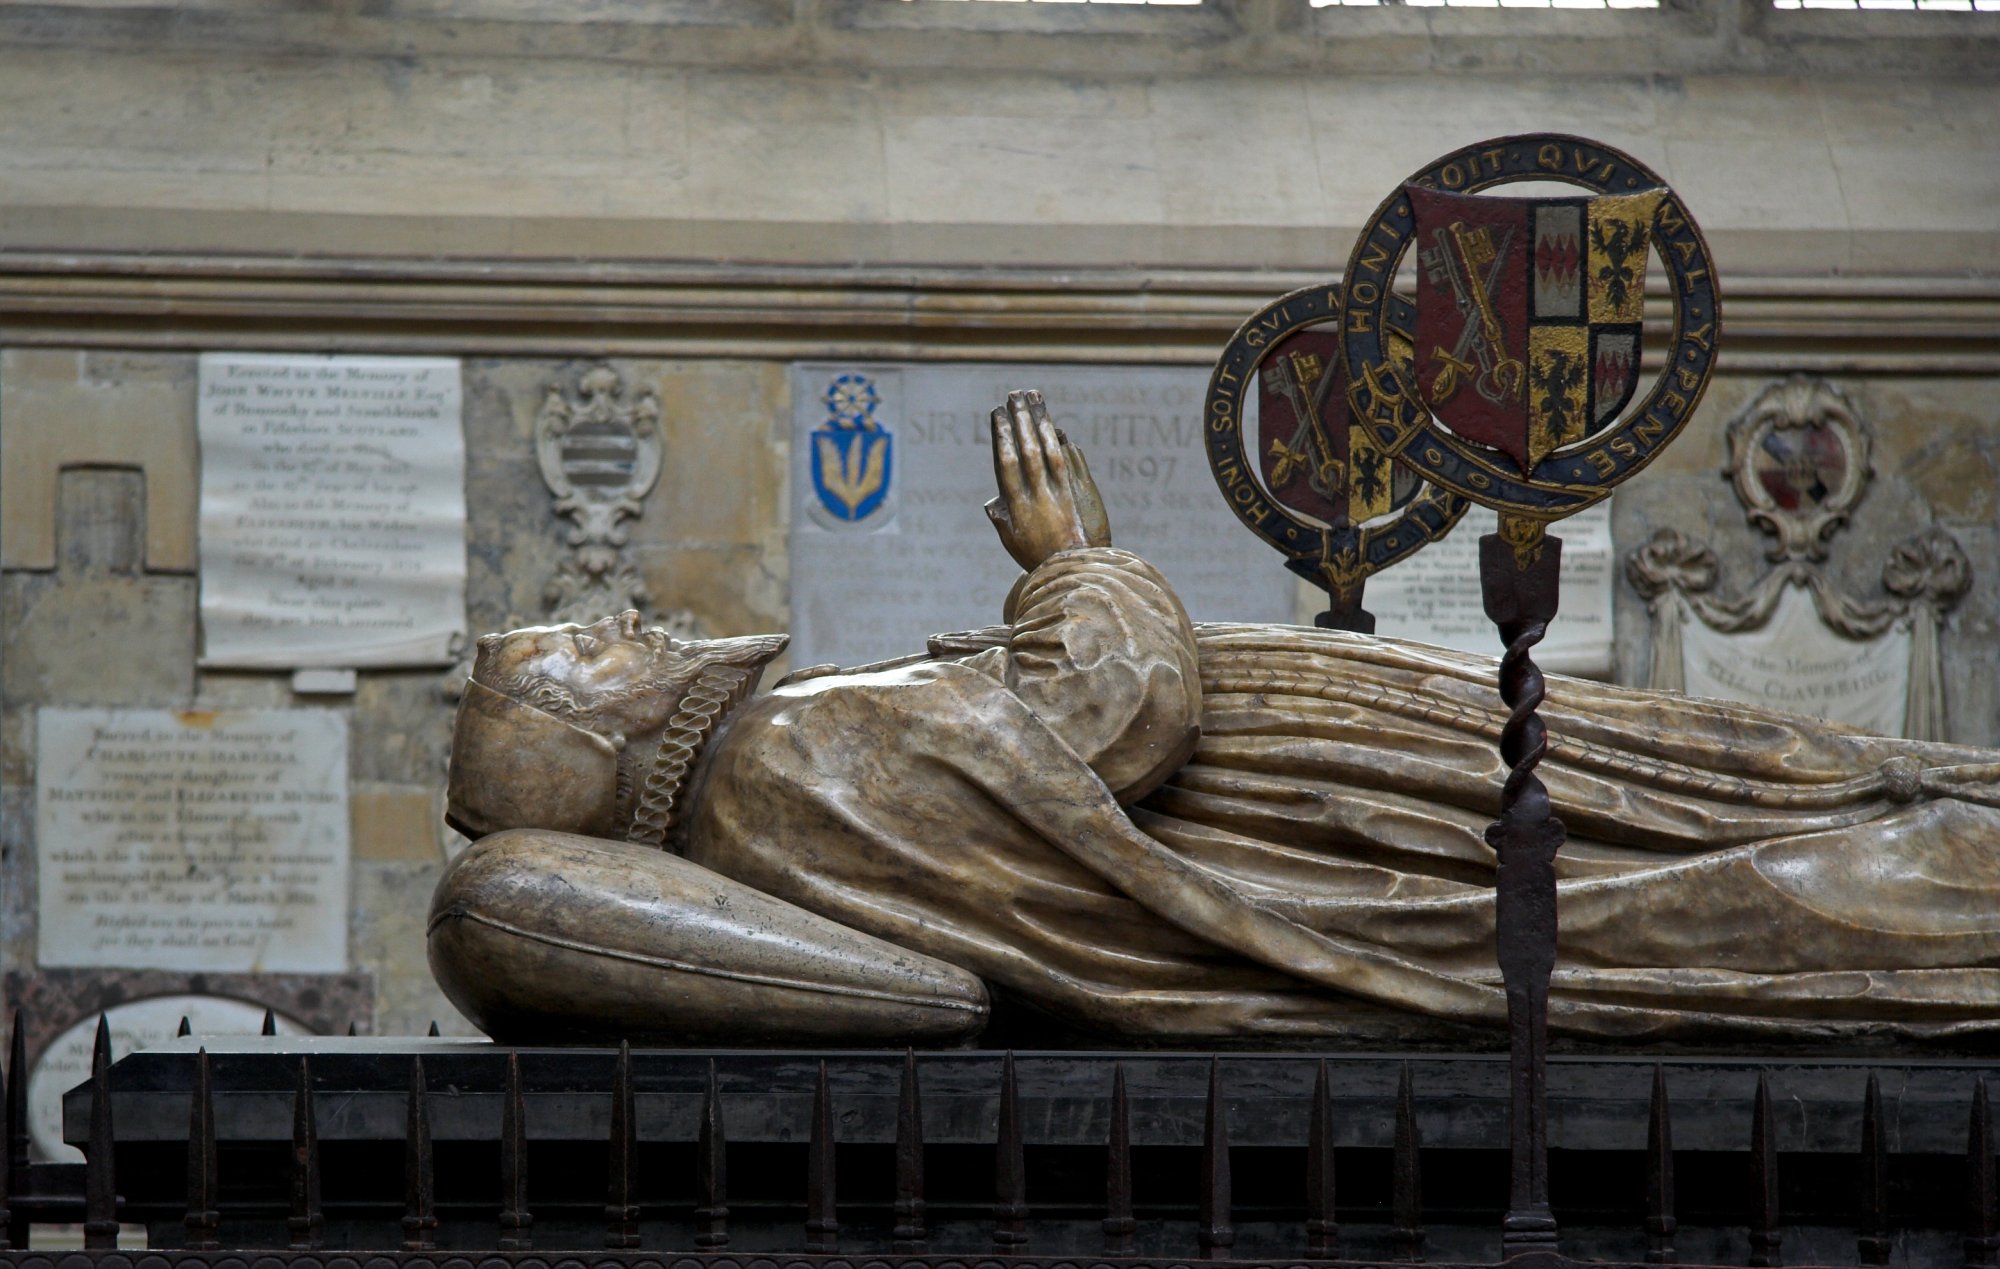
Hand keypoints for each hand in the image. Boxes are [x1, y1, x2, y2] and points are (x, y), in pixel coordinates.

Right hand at [985, 389, 1111, 571]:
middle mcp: (1038, 495)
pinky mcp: (1081, 494)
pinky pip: (1071, 464)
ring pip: (1050, 452)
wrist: (1076, 572)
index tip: (998, 413)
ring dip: (1042, 423)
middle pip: (1028, 450)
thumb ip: (1001, 520)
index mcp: (1017, 505)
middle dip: (1021, 419)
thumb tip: (991, 501)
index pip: (1006, 462)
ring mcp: (1061, 493)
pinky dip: (1064, 445)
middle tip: (1015, 395)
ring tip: (1037, 400)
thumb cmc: (1039, 560)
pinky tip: (1057, 429)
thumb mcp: (1012, 543)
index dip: (1002, 435)